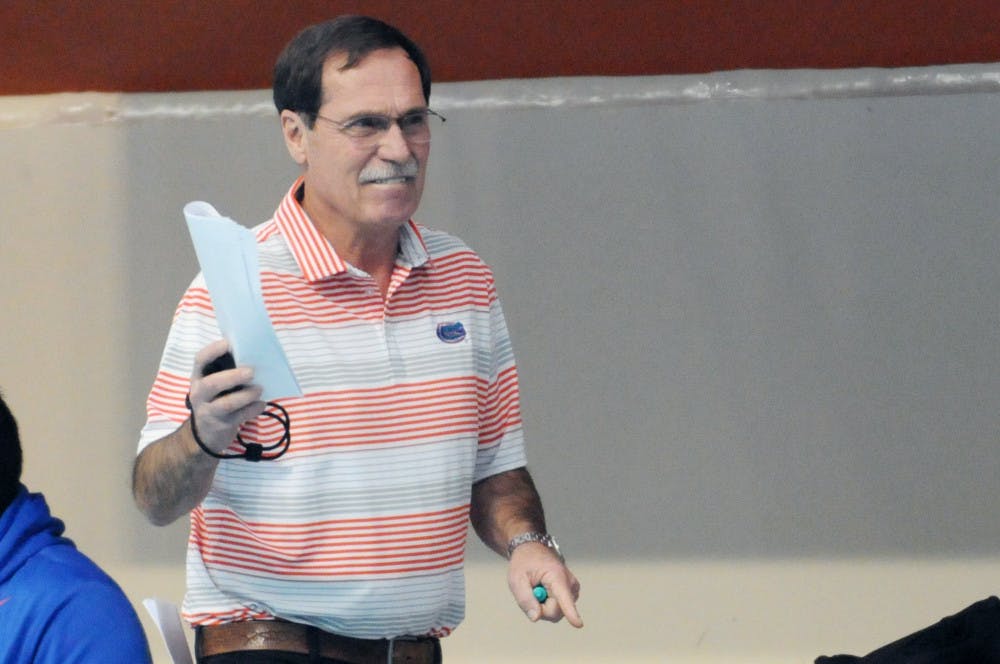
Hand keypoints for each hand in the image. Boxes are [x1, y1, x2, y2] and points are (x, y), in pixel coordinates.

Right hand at [187, 340, 264, 454]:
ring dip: (246, 395)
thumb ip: (228, 369)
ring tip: (259, 389)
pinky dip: (253, 409)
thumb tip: (255, 353)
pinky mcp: (221, 425)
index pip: (200, 360)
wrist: (206, 433)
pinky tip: (261, 404)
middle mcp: (199, 393)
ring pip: (226, 403)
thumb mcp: (215, 384)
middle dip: (232, 377)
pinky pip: (239, 417)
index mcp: (198, 377)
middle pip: (211, 383)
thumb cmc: (216, 399)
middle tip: (251, 372)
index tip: (229, 343)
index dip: (213, 350)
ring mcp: (209, 411)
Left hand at [508, 542, 582, 627]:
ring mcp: (573, 589)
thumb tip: (536, 618)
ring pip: (556, 612)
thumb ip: (525, 599)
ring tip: (537, 588)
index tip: (578, 624)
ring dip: (543, 605)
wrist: (532, 550)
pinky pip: (558, 609)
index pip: (564, 597)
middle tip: (530, 591)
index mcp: (556, 575)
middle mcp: (570, 583)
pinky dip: (547, 603)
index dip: (571, 612)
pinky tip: (543, 590)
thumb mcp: (516, 579)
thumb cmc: (524, 563)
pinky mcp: (572, 594)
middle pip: (556, 612)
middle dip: (540, 608)